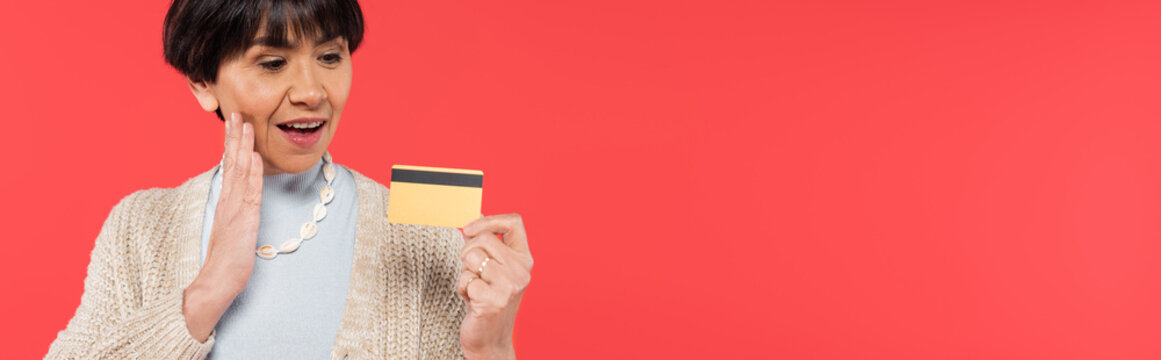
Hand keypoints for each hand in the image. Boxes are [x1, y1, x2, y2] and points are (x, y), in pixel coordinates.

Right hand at [183, 112, 263, 341]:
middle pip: (231, 163)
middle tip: (235, 114)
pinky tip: (255, 157)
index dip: (231, 145)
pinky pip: (250, 192)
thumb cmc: (226, 260)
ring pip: (240, 172)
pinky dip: (253, 173)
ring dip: (243, 147)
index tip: (233, 124)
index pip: (229, 167)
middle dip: (234, 137)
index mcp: (225, 202)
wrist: (217, 281)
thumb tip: (242, 200)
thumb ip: (236, 213)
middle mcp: (228, 201)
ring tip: (245, 125)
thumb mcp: (232, 230)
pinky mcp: (244, 220)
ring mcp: (235, 209)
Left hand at [456, 214, 533, 359]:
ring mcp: (509, 286)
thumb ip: (485, 245)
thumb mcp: (490, 269)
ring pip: (472, 257)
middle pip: (484, 239)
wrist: (490, 339)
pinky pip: (466, 279)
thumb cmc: (487, 301)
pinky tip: (472, 300)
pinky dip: (463, 288)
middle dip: (467, 252)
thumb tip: (474, 217)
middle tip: (470, 270)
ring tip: (473, 287)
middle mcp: (521, 271)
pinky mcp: (494, 301)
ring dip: (465, 272)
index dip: (489, 220)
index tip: (469, 229)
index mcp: (524, 259)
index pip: (514, 222)